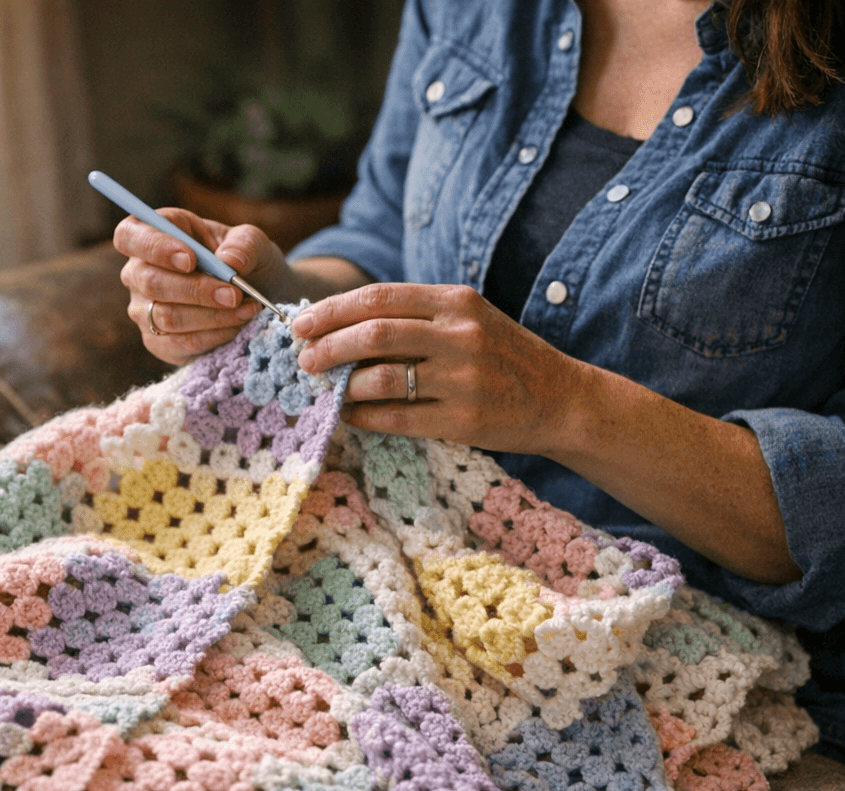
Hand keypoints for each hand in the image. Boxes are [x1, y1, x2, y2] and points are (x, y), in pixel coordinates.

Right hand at [113, 208, 287, 363]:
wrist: (250, 297)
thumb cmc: (243, 260)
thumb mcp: (251, 242)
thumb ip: (244, 245)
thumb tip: (230, 262)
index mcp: (153, 233)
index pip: (130, 236)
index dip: (154, 247)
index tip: (190, 260)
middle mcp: (138, 272)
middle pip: (149, 281)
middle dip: (196, 290)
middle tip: (233, 294)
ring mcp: (143, 309)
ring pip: (165, 316)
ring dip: (211, 315)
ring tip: (244, 309)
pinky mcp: (156, 341)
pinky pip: (178, 343)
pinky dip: (212, 336)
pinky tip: (236, 326)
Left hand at [293, 283, 592, 455]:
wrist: (560, 398)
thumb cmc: (500, 356)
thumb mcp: (466, 319)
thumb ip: (414, 318)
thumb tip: (338, 328)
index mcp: (456, 301)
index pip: (379, 297)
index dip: (332, 311)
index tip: (301, 324)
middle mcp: (460, 335)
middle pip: (374, 333)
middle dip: (328, 347)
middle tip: (304, 359)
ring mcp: (464, 378)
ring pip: (381, 377)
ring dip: (342, 384)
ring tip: (325, 387)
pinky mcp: (464, 420)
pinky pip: (396, 417)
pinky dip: (363, 416)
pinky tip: (350, 414)